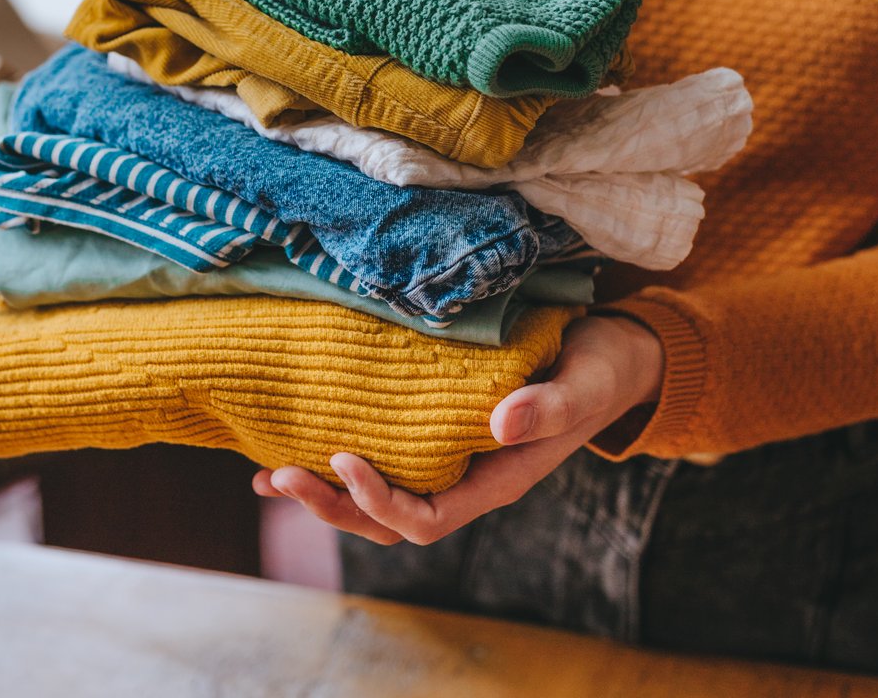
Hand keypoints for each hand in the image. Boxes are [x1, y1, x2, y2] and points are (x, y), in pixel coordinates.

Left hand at [253, 315, 663, 544]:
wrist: (609, 356)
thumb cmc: (598, 370)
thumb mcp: (583, 384)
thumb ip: (547, 408)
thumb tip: (498, 426)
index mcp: (495, 480)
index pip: (424, 520)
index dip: (378, 502)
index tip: (342, 459)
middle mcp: (463, 481)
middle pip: (385, 522)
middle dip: (331, 506)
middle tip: (279, 475)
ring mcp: (445, 462)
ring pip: (373, 500)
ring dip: (321, 494)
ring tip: (268, 475)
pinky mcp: (431, 434)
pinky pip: (378, 460)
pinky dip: (332, 462)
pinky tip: (290, 447)